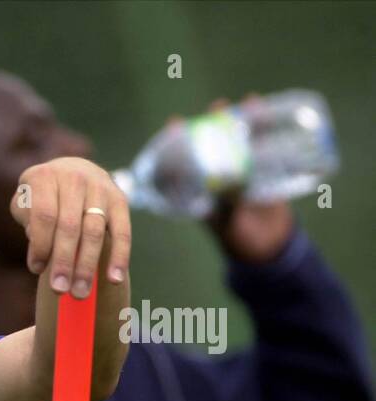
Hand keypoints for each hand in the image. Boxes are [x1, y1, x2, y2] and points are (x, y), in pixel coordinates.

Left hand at [10, 157, 130, 298]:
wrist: (71, 172)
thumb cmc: (41, 198)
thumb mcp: (25, 203)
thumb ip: (28, 223)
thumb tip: (41, 252)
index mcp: (44, 177)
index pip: (43, 216)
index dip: (40, 245)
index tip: (36, 269)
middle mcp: (74, 178)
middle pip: (69, 226)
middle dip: (63, 262)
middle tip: (58, 291)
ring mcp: (100, 187)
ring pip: (94, 231)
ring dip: (86, 265)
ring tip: (79, 293)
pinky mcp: (119, 199)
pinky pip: (122, 231)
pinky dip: (119, 257)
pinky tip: (114, 280)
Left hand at [184, 96, 295, 263]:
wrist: (268, 248)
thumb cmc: (239, 239)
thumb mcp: (228, 220)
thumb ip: (228, 200)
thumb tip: (230, 177)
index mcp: (200, 191)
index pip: (185, 162)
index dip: (179, 144)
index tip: (176, 123)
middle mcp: (219, 178)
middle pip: (215, 145)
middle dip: (216, 125)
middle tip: (218, 107)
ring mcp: (242, 175)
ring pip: (240, 143)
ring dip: (244, 123)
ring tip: (248, 102)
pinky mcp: (264, 176)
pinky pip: (265, 150)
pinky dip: (267, 133)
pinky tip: (274, 117)